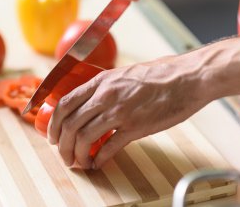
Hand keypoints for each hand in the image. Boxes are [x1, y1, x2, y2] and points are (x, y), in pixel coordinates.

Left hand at [47, 55, 210, 169]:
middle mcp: (105, 96)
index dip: (54, 123)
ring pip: (85, 137)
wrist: (186, 78)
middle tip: (63, 155)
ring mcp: (120, 112)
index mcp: (100, 82)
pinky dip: (100, 159)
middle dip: (62, 144)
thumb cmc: (158, 75)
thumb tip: (89, 104)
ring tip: (80, 162)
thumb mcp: (122, 75)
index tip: (53, 136)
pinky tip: (98, 163)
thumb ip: (104, 89)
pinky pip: (110, 147)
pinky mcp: (136, 127)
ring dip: (78, 155)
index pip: (65, 103)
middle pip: (71, 124)